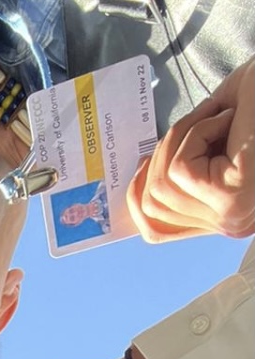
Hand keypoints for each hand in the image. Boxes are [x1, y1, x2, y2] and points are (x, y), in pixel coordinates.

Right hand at [128, 59, 253, 241]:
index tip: (139, 163)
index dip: (135, 196)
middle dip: (162, 153)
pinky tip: (229, 120)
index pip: (156, 230)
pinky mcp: (231, 199)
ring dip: (183, 138)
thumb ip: (180, 160)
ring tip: (222, 119)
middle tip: (203, 122)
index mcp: (226, 215)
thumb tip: (137, 171)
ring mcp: (229, 216)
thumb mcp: (214, 138)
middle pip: (151, 205)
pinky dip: (196, 132)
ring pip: (161, 186)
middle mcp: (227, 224)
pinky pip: (179, 170)